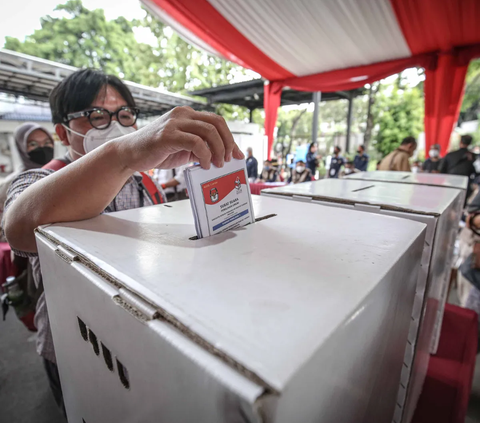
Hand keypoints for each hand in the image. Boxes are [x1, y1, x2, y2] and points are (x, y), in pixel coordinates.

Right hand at [115, 107, 243, 171]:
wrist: (130, 154)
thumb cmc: (157, 151)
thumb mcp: (185, 148)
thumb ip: (202, 148)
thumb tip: (225, 156)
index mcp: (187, 115)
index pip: (217, 121)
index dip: (230, 138)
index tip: (236, 155)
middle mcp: (182, 114)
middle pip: (217, 123)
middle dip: (227, 143)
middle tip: (227, 160)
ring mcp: (175, 123)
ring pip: (209, 131)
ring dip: (218, 150)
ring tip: (217, 164)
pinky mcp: (168, 135)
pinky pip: (196, 142)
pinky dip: (205, 155)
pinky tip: (204, 165)